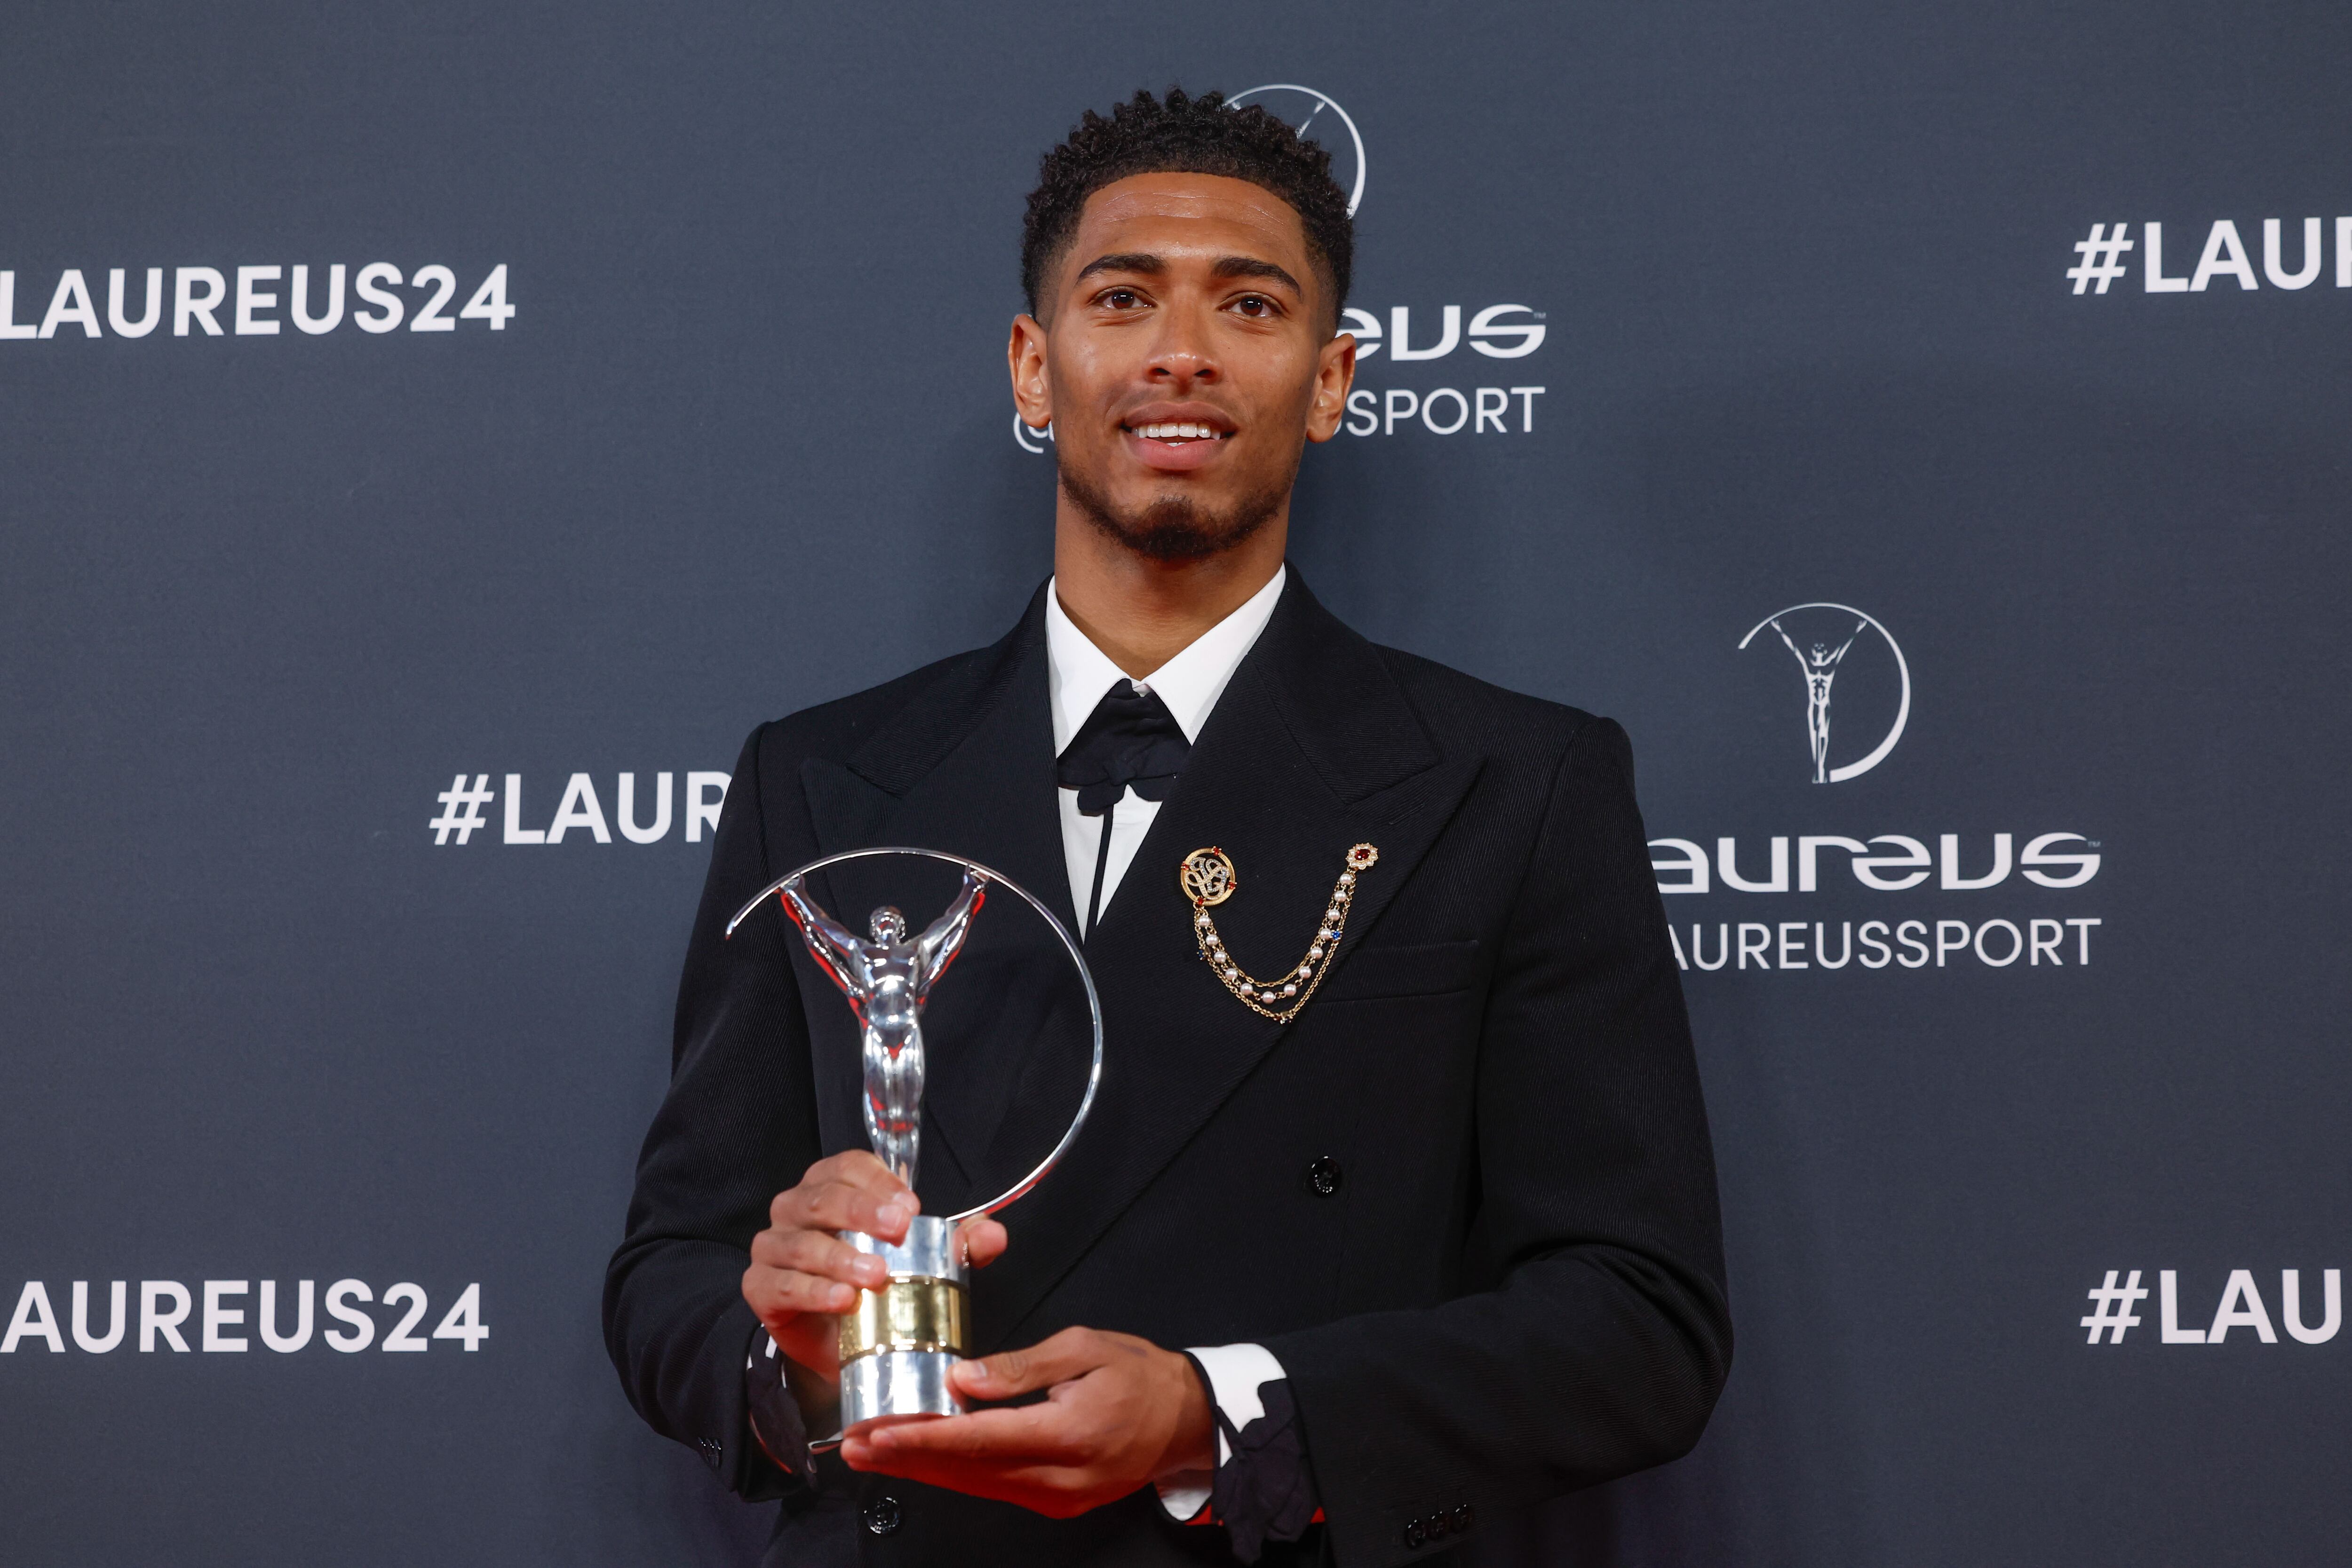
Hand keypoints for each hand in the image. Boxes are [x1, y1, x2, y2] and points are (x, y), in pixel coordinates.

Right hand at [741, 1151, 1007, 1424]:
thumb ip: (959, 1245)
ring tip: (875, 1276)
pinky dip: (812, 1291)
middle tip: (898, 1232)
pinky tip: (842, 1301)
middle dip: (862, 1213)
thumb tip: (994, 1234)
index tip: (911, 1208)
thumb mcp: (924, 1262)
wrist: (839, 1343)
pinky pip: (780, 1284)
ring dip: (839, 1257)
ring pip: (801, 1242)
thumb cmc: (877, 1285)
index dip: (878, 1182)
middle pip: (824, 1198)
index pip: (850, 1166)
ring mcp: (773, 1246)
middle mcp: (796, 1207)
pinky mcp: (760, 1287)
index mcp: (833, 1185)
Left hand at [839, 1327, 1215, 1518]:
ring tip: (872, 1453)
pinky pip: (994, 1488)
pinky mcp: (1056, 1501)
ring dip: (922, 1469)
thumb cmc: (1140, 1375)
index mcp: (1066, 1433)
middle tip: (852, 1447)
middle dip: (904, 1460)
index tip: (877, 1434)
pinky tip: (925, 1458)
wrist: (1187, 1420)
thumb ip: (1019, 1367)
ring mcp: (1056, 1497)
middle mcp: (1058, 1477)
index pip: (977, 1440)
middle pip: (966, 1472)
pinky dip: (955, 1473)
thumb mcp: (1084, 1348)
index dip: (922, 1439)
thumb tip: (961, 1378)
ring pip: (975, 1485)